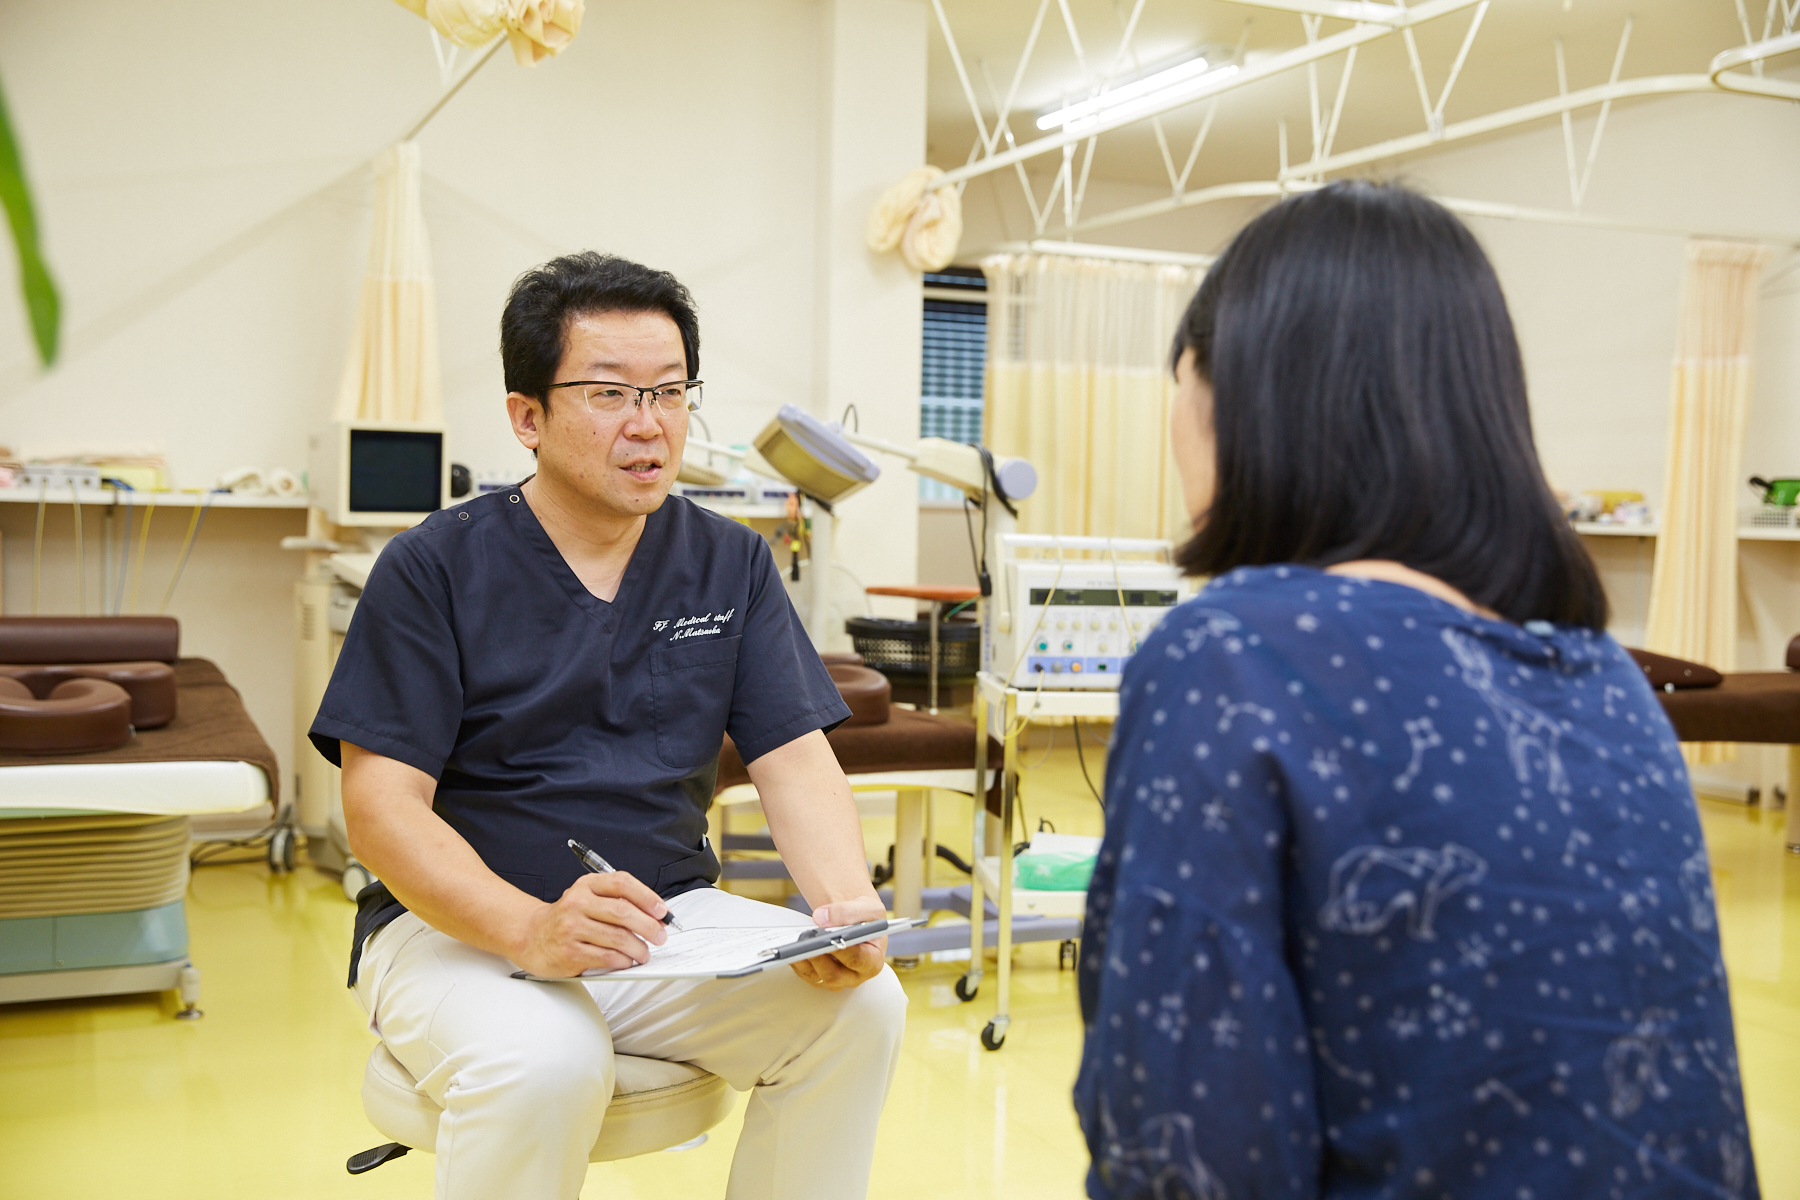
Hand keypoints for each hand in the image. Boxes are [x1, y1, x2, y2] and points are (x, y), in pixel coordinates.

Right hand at [510, 871, 670, 978]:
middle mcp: (577, 903)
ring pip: (617, 937)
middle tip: (660, 936)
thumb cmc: (566, 918)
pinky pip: (606, 957)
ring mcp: (571, 927)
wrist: (530, 936)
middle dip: (649, 926)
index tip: (662, 911)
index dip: (647, 897)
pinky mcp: (569, 952)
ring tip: (644, 953)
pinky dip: (622, 961)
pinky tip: (626, 961)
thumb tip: (654, 916)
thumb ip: (616, 901)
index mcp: (586, 886)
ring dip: (638, 948)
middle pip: (623, 912)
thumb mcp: (587, 898)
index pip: (622, 884)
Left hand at [790, 896, 888, 991]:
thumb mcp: (867, 907)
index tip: (829, 940)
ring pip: (817, 977)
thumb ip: (849, 911)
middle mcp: (855, 976)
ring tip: (793, 946)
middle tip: (806, 944)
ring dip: (804, 962)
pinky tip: (789, 949)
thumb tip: (822, 918)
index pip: (858, 960)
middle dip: (818, 959)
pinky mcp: (821, 977)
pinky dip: (796, 962)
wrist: (854, 920)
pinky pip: (806, 974)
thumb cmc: (865, 917)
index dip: (842, 951)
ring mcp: (837, 979)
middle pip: (835, 975)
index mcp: (873, 961)